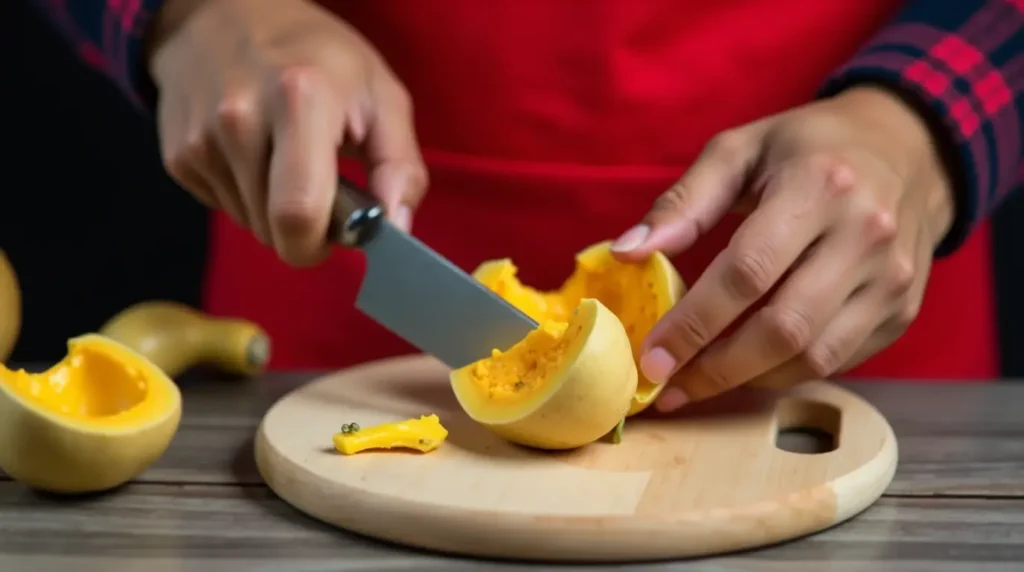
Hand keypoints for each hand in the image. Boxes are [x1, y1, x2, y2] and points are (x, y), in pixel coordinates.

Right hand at [146, 0, 426, 265]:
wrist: (224, 15)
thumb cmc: (319, 56)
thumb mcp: (381, 95)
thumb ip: (399, 166)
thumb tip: (397, 227)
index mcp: (298, 99)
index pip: (297, 213)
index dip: (319, 243)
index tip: (338, 232)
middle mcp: (238, 118)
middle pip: (272, 229)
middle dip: (304, 229)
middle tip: (322, 186)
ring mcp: (201, 139)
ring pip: (250, 224)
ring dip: (275, 210)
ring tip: (286, 158)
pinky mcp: (178, 156)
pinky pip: (225, 208)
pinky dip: (247, 195)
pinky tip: (254, 153)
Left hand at [612, 86, 955, 410]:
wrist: (910, 150)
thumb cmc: (808, 147)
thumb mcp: (739, 150)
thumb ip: (683, 203)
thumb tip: (627, 253)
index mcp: (819, 187)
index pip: (748, 272)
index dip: (694, 322)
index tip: (650, 356)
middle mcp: (866, 236)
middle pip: (784, 328)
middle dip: (716, 368)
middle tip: (666, 384)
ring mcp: (893, 280)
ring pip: (814, 357)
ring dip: (747, 381)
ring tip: (696, 383)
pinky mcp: (903, 311)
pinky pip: (838, 362)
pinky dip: (784, 374)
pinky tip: (745, 369)